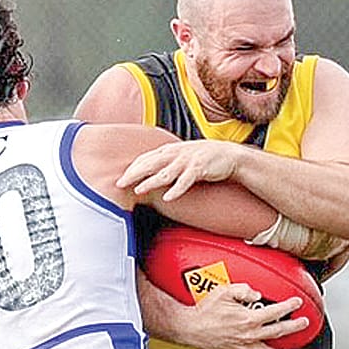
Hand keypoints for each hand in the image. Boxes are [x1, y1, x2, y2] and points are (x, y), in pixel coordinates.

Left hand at [117, 140, 239, 200]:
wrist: (229, 155)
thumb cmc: (203, 158)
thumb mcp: (181, 156)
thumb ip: (166, 162)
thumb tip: (149, 170)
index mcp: (170, 150)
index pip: (146, 157)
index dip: (132, 167)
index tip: (120, 177)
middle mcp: (176, 153)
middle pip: (151, 163)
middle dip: (134, 173)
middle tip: (120, 183)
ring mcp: (188, 161)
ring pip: (166, 172)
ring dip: (151, 181)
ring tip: (139, 190)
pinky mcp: (200, 169)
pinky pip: (186, 181)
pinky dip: (177, 189)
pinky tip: (168, 198)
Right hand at [175, 283, 308, 348]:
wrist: (189, 328)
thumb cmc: (204, 311)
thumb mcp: (224, 292)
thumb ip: (243, 290)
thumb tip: (256, 293)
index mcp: (249, 319)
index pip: (276, 312)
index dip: (289, 306)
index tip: (297, 303)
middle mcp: (249, 335)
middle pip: (279, 331)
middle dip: (294, 326)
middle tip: (303, 322)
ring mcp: (243, 346)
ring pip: (268, 348)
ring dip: (279, 347)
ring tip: (287, 345)